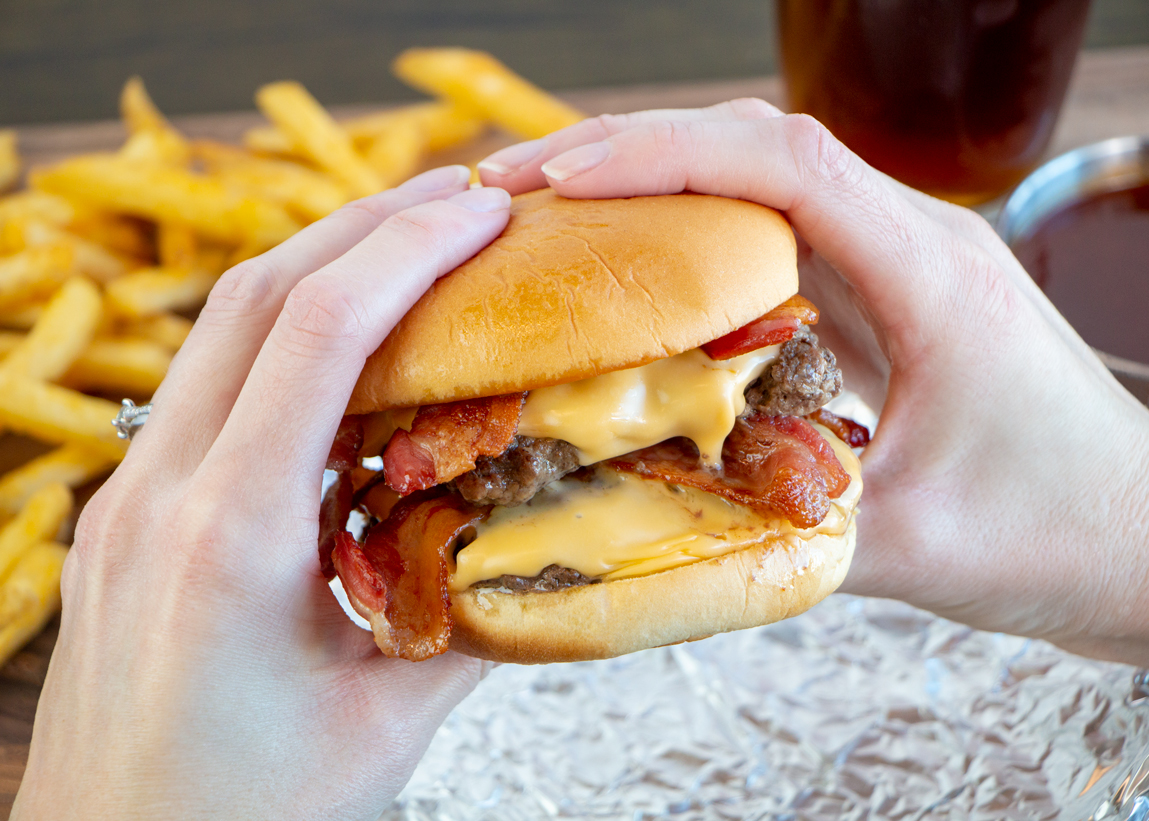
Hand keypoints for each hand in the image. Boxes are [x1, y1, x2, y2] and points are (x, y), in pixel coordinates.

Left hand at [12, 167, 511, 819]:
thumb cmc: (241, 815)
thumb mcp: (384, 724)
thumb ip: (472, 623)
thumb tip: (551, 548)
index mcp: (229, 537)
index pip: (316, 335)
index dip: (406, 251)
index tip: (482, 211)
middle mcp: (161, 493)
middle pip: (256, 296)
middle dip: (365, 224)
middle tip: (458, 193)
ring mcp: (131, 497)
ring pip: (222, 330)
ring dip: (320, 268)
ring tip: (411, 243)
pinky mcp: (129, 514)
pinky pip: (208, 387)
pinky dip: (284, 337)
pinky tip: (348, 349)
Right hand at [478, 101, 1148, 664]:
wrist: (1145, 539)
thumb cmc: (1063, 532)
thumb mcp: (916, 547)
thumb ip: (786, 533)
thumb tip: (650, 534)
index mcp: (934, 274)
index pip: (784, 164)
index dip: (664, 156)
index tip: (563, 178)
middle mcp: (915, 242)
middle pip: (759, 145)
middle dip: (632, 150)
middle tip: (521, 186)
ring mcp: (898, 263)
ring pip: (762, 180)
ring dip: (655, 182)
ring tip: (550, 211)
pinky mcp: (882, 296)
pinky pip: (775, 235)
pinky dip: (691, 232)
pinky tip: (630, 265)